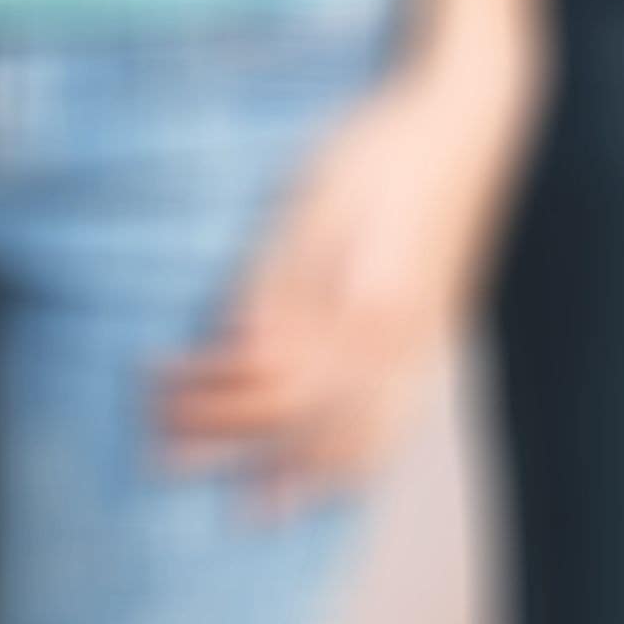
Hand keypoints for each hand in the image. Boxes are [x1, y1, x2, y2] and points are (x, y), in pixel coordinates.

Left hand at [156, 19, 538, 504]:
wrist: (471, 116)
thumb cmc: (385, 147)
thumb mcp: (313, 201)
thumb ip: (276, 282)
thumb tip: (236, 353)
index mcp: (363, 309)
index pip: (269, 387)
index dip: (205, 399)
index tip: (153, 387)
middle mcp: (397, 340)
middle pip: (306, 426)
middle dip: (231, 446)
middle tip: (167, 456)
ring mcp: (423, 342)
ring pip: (363, 439)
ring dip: (302, 475)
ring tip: (258, 506)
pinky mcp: (436, 334)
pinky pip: (402, 420)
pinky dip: (363, 460)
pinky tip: (342, 472)